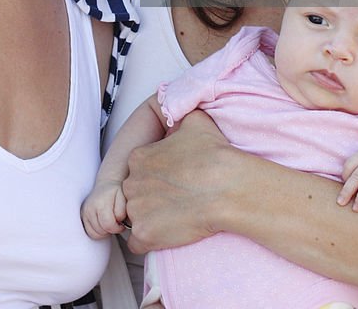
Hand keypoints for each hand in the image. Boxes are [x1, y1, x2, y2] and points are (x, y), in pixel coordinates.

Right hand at [80, 180, 127, 239]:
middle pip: (101, 231)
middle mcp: (90, 207)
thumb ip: (122, 210)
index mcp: (101, 202)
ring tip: (110, 222)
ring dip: (104, 232)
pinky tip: (103, 224)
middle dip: (111, 230)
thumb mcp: (124, 197)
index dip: (117, 228)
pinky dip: (98, 232)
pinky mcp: (82, 216)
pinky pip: (90, 233)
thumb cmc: (116, 192)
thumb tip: (118, 221)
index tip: (122, 223)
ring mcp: (84, 212)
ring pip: (95, 234)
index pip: (108, 225)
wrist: (106, 184)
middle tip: (116, 222)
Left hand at [122, 109, 231, 254]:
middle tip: (175, 199)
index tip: (172, 180)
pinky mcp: (144, 234)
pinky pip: (136, 243)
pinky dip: (148, 241)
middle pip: (134, 192)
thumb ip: (180, 117)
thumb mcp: (195, 121)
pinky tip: (167, 234)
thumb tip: (181, 114)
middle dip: (150, 196)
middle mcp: (131, 182)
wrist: (226, 187)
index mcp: (139, 157)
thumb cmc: (213, 154)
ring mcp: (136, 210)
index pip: (138, 169)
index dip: (156, 175)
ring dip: (150, 218)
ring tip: (174, 217)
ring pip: (134, 216)